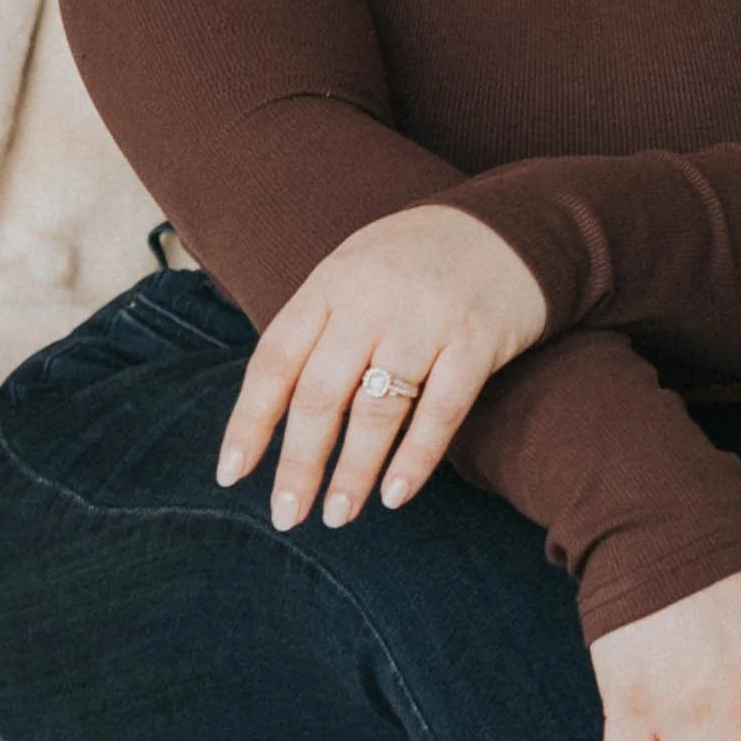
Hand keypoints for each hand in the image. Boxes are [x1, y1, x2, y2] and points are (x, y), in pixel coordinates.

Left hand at [216, 203, 547, 527]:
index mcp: (331, 281)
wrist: (509, 224)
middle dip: (299, 463)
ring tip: (337, 515)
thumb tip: (269, 414)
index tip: (231, 475)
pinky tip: (396, 494)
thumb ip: (317, 328)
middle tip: (287, 516)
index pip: (276, 358)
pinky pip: (442, 409)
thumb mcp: (353, 272)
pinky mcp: (478, 338)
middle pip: (321, 392)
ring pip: (378, 408)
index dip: (250, 420)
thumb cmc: (415, 263)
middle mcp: (372, 297)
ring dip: (353, 471)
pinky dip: (416, 458)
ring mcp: (427, 317)